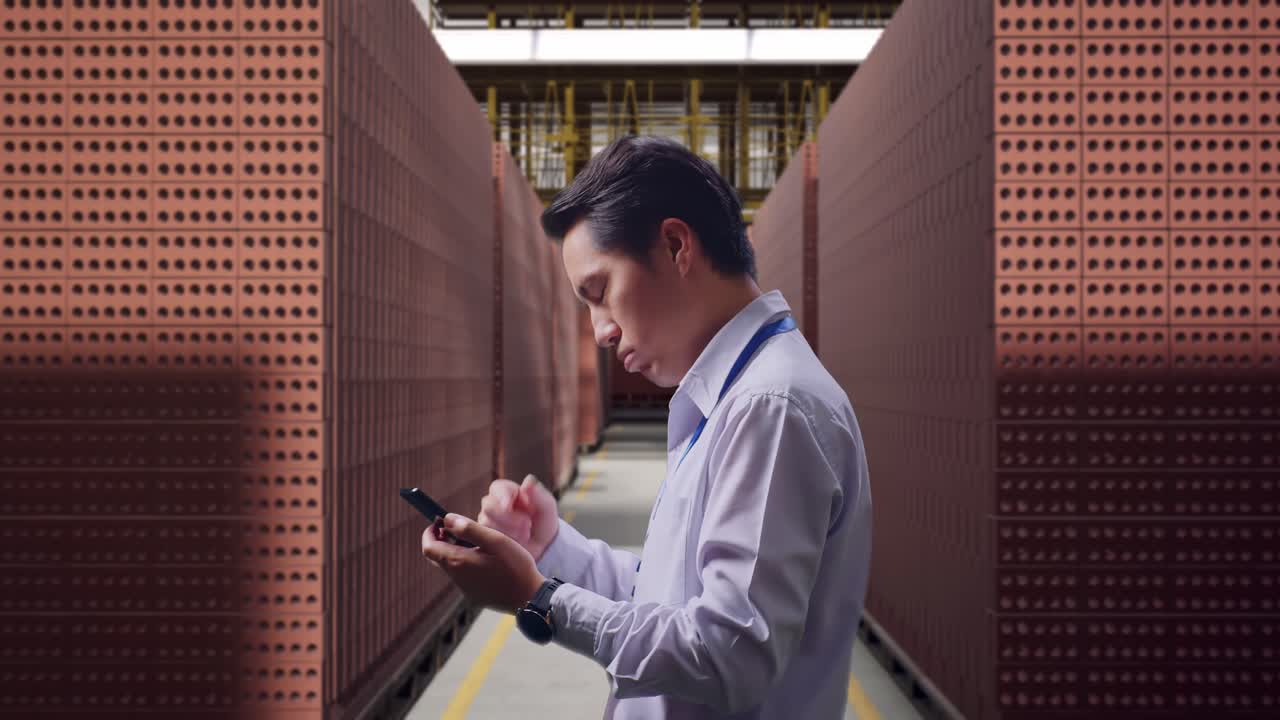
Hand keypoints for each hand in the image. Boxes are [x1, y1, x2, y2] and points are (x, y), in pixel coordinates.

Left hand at [421, 513, 545, 612]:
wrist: (530, 599)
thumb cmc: (516, 567)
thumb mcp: (495, 540)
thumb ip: (469, 529)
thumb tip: (447, 519)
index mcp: (459, 562)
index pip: (428, 547)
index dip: (429, 532)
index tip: (438, 521)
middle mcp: (457, 578)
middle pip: (437, 557)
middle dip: (441, 540)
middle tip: (454, 528)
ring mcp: (465, 589)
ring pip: (451, 566)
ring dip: (455, 552)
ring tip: (476, 542)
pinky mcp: (474, 595)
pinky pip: (463, 577)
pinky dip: (465, 563)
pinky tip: (486, 559)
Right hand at [478, 474, 559, 560]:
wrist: (542, 545)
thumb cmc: (543, 521)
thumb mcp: (547, 506)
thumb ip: (538, 494)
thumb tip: (527, 481)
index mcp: (507, 490)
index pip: (497, 488)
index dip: (502, 496)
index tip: (508, 506)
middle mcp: (493, 503)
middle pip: (489, 506)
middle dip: (508, 517)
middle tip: (527, 524)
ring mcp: (487, 520)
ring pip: (487, 522)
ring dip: (508, 529)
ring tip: (526, 534)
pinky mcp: (485, 536)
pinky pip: (487, 537)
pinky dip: (503, 539)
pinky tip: (516, 542)